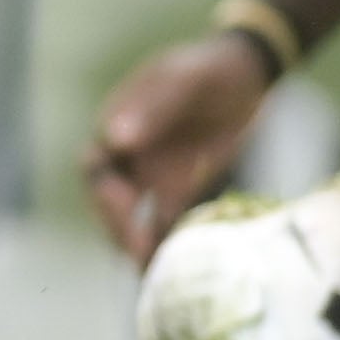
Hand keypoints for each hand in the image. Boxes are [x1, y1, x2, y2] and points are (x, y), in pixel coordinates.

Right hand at [95, 33, 278, 255]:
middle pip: (108, 199)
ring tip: (151, 268)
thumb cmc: (206, 71)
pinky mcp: (177, 187)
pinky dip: (166, 239)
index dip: (103, 191)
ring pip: (133, 215)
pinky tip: (174, 258)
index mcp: (116, 127)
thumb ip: (152, 107)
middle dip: (118, 227)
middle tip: (137, 253)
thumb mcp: (182, 81)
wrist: (243, 75)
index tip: (125, 207)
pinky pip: (166, 218)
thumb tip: (114, 138)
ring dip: (137, 242)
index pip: (95, 167)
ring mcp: (150, 173)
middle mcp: (126, 154)